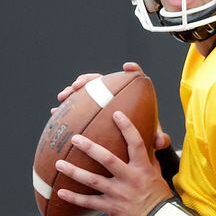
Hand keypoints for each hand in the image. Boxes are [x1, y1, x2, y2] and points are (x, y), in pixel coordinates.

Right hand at [53, 61, 170, 150]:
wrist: (133, 148)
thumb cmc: (144, 139)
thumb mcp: (151, 141)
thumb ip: (159, 140)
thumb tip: (160, 141)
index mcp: (133, 98)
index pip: (135, 78)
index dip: (132, 70)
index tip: (127, 67)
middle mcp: (115, 96)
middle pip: (101, 81)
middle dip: (89, 80)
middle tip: (80, 85)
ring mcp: (100, 103)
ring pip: (85, 91)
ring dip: (72, 91)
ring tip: (64, 96)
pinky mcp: (89, 112)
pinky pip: (75, 107)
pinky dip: (65, 108)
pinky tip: (55, 112)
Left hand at [54, 110, 173, 215]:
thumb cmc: (159, 196)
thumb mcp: (158, 174)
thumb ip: (150, 157)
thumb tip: (154, 139)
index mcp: (142, 168)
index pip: (136, 143)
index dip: (127, 128)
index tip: (116, 114)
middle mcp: (130, 179)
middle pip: (108, 159)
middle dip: (90, 148)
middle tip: (75, 138)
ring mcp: (119, 193)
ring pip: (93, 180)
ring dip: (74, 172)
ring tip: (59, 163)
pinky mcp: (112, 207)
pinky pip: (89, 202)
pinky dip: (74, 197)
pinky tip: (60, 192)